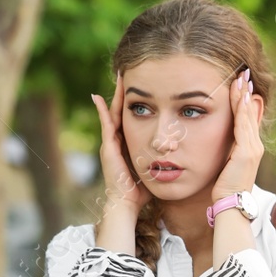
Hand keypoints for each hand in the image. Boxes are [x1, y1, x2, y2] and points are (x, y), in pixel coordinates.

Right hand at [92, 71, 151, 216]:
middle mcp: (118, 142)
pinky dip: (101, 111)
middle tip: (128, 74)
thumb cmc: (143, 189)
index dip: (138, 102)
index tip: (145, 85)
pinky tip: (98, 98)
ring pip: (114, 114)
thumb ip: (162, 157)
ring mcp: (110, 144)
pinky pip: (105, 125)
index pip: (134, 117)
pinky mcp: (107, 148)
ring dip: (116, 96)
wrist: (128, 203)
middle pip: (122, 111)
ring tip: (118, 78)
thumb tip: (178, 150)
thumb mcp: (154, 167)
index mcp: (130, 144)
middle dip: (126, 94)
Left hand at [212, 68, 264, 197]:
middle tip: (244, 73)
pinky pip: (243, 125)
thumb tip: (217, 144)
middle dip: (246, 93)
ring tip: (241, 78)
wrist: (230, 207)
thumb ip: (225, 154)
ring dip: (244, 96)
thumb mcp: (225, 167)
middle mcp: (254, 147)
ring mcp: (252, 149)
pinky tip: (238, 95)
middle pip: (250, 113)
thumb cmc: (223, 190)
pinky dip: (241, 108)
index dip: (244, 101)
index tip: (241, 84)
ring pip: (247, 116)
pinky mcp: (246, 153)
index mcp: (250, 149)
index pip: (247, 119)